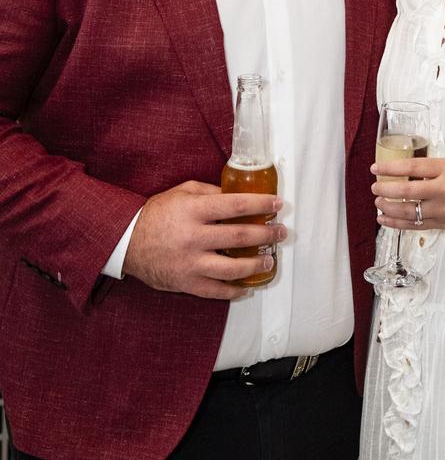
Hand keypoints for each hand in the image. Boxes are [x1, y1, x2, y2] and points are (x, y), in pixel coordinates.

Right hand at [123, 180, 285, 299]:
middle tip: (281, 233)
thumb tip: (237, 194)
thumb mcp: (182, 192)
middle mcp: (194, 236)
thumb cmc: (157, 213)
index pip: (236, 205)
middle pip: (240, 236)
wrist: (126, 242)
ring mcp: (191, 262)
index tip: (277, 205)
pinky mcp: (186, 283)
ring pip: (233, 267)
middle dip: (266, 234)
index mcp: (194, 210)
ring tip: (270, 261)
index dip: (261, 204)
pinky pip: (216, 291)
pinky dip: (234, 291)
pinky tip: (247, 287)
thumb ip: (210, 191)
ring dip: (256, 264)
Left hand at [372, 158, 444, 237]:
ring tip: (378, 203)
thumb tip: (404, 172)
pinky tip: (385, 219)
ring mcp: (443, 209)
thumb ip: (431, 170)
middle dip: (386, 189)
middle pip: (407, 191)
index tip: (375, 168)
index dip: (390, 167)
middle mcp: (443, 190)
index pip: (412, 166)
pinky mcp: (443, 225)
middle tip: (374, 187)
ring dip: (388, 208)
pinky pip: (415, 225)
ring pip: (408, 211)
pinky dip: (397, 223)